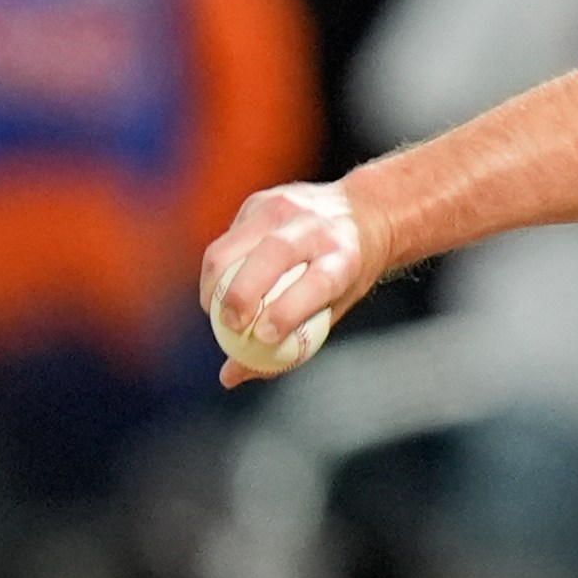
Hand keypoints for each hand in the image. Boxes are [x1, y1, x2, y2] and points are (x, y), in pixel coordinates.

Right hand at [199, 181, 380, 387]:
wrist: (364, 212)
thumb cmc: (347, 272)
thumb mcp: (336, 306)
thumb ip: (289, 342)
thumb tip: (231, 376)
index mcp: (347, 256)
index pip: (318, 282)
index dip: (288, 310)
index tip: (262, 336)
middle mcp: (317, 227)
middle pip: (273, 255)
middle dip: (241, 294)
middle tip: (228, 325)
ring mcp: (286, 208)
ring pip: (234, 245)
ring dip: (213, 282)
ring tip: (213, 310)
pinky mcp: (260, 202)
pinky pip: (227, 239)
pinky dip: (217, 268)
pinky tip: (219, 286)